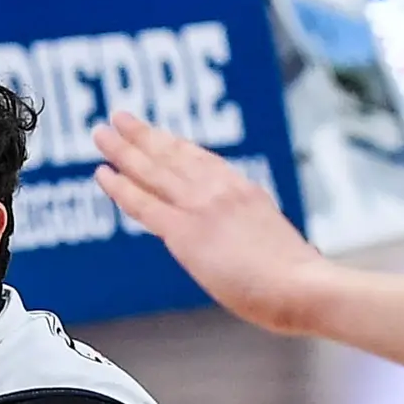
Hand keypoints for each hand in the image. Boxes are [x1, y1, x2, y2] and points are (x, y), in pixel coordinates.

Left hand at [94, 111, 330, 332]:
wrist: (303, 286)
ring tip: (101, 133)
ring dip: (123, 150)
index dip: (173, 146)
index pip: (201, 161)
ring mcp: (202, 207)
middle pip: (173, 156)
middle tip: (119, 118)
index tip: (157, 135)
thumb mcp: (274, 244)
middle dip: (143, 135)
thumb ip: (252, 238)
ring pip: (153, 171)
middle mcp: (221, 189)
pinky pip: (144, 204)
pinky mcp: (186, 232)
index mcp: (244, 190)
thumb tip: (248, 252)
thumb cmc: (298, 280)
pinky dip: (120, 187)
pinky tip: (102, 173)